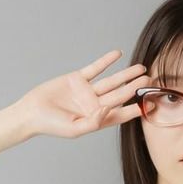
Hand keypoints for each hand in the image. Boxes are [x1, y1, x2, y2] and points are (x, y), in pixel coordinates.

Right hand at [16, 49, 149, 139]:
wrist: (31, 112)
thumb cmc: (52, 126)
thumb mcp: (75, 129)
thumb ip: (94, 121)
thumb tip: (110, 109)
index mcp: (97, 120)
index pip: (120, 115)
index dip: (135, 109)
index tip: (149, 105)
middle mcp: (95, 105)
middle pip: (119, 95)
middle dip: (135, 88)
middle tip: (151, 80)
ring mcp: (87, 91)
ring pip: (111, 81)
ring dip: (126, 74)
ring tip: (141, 68)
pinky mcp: (78, 78)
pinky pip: (95, 68)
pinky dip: (106, 61)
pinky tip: (117, 54)